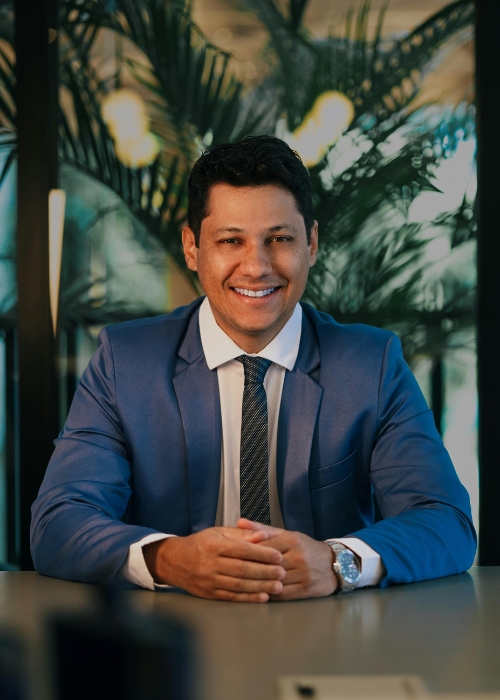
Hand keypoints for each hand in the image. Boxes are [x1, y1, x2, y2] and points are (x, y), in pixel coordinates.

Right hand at [143, 527, 285, 601]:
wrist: (175, 561)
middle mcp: (210, 563)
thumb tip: (264, 536)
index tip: (278, 555)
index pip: (242, 549)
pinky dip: (249, 598)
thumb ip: (242, 534)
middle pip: (242, 569)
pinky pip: (232, 597)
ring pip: (239, 585)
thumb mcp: (219, 532)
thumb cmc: (201, 543)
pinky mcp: (209, 594)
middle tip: (282, 572)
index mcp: (214, 545)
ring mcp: (209, 580)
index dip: (262, 553)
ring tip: (278, 586)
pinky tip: (263, 597)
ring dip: (261, 586)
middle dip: (265, 571)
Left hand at [237, 519, 337, 599]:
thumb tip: (239, 522)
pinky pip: (282, 594)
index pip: (265, 547)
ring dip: (257, 584)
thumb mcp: (287, 534)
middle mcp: (298, 557)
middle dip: (250, 568)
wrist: (334, 564)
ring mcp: (303, 574)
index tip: (232, 555)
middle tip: (232, 572)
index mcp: (292, 540)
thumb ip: (262, 529)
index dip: (247, 552)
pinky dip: (268, 594)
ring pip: (274, 580)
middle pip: (268, 564)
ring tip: (241, 584)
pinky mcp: (305, 590)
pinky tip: (257, 593)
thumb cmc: (306, 548)